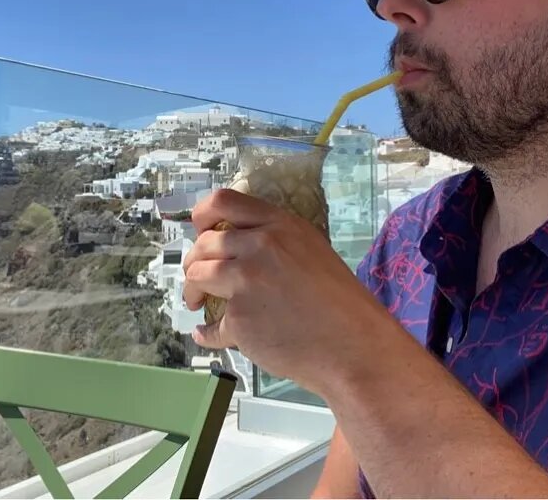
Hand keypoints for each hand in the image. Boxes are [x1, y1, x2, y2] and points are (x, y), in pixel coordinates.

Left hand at [182, 189, 394, 395]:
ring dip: (192, 291)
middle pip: (204, 244)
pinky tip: (209, 335)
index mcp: (279, 225)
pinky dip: (207, 333)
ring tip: (198, 303)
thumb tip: (235, 244)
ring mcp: (246, 281)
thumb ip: (274, 241)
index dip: (202, 215)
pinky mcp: (239, 319)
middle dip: (194, 262)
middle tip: (199, 277)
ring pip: (197, 276)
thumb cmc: (340, 302)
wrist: (354, 346)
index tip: (199, 230)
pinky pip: (210, 326)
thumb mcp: (310, 250)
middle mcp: (259, 246)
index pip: (223, 201)